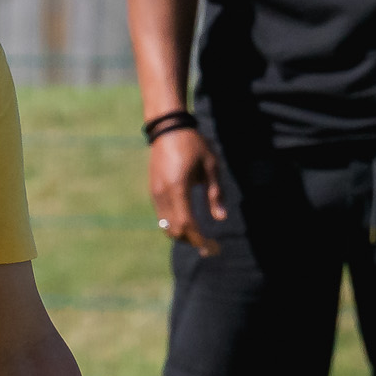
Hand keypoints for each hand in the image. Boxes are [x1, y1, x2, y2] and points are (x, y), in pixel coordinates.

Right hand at [148, 124, 229, 256]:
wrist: (168, 129)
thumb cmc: (193, 145)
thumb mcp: (211, 166)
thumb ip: (216, 193)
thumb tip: (221, 218)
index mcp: (178, 188)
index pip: (187, 224)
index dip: (200, 239)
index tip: (212, 246)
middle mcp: (163, 193)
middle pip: (175, 230)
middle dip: (192, 241)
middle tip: (210, 247)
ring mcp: (155, 193)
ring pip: (166, 226)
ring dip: (183, 235)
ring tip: (201, 238)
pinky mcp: (154, 191)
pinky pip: (162, 217)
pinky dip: (175, 226)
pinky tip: (189, 225)